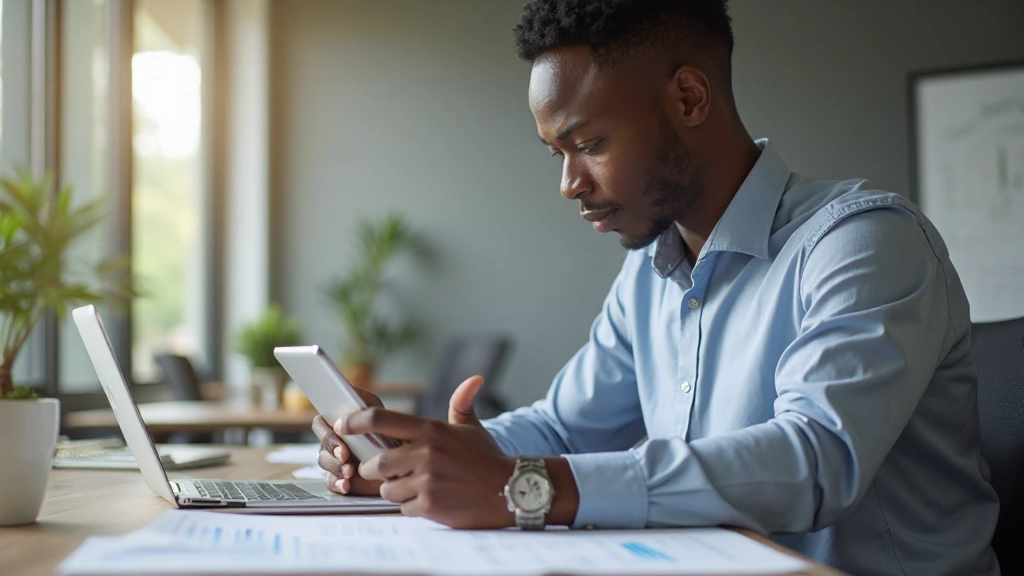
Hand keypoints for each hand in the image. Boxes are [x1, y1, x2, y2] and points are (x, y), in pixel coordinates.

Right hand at [311, 386, 384, 495]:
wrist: (402, 455)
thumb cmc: (385, 426)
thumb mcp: (375, 408)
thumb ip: (360, 399)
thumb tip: (347, 387)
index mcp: (336, 424)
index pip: (320, 425)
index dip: (326, 432)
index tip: (338, 435)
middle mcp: (332, 443)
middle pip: (321, 447)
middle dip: (332, 452)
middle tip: (345, 455)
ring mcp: (335, 461)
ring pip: (325, 464)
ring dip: (335, 468)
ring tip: (349, 472)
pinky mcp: (342, 479)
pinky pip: (332, 482)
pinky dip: (337, 484)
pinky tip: (346, 485)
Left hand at [336, 375, 516, 528]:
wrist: (512, 490)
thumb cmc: (488, 459)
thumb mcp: (472, 429)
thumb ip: (462, 404)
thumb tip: (474, 379)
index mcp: (431, 430)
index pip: (381, 419)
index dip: (356, 422)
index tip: (342, 425)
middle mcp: (425, 453)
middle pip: (377, 462)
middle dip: (374, 469)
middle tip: (382, 470)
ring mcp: (427, 480)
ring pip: (388, 488)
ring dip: (395, 490)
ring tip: (414, 487)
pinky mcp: (430, 505)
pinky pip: (404, 508)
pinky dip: (411, 507)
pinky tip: (429, 500)